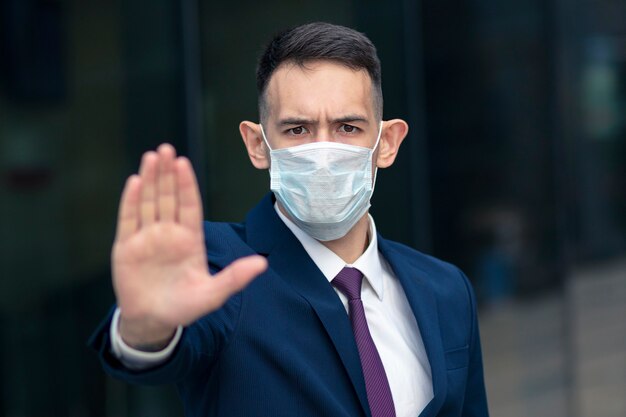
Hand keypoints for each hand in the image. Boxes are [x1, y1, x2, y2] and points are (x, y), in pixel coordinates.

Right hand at [112, 144, 266, 348]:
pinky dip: (131, 202)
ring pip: (149, 203)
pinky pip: (128, 220)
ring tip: (152, 157)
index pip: (189, 206)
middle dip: (168, 174)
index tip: (185, 163)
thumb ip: (235, 277)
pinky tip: (135, 182)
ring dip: (150, 180)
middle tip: (166, 150)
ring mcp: (147, 238)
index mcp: (190, 239)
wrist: (153, 322)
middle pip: (168, 197)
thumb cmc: (185, 307)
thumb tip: (263, 263)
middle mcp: (168, 234)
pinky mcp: (126, 248)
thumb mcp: (213, 294)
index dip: (187, 185)